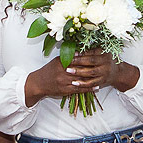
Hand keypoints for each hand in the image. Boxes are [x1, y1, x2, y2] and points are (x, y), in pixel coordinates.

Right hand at [25, 52, 139, 103]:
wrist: (39, 84)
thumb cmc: (48, 71)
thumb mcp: (57, 61)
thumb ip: (68, 56)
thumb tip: (80, 51)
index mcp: (62, 62)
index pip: (78, 59)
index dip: (88, 57)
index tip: (98, 55)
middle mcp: (64, 72)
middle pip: (81, 69)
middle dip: (93, 68)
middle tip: (104, 66)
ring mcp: (65, 82)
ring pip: (82, 80)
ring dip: (93, 79)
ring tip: (103, 78)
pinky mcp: (65, 90)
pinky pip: (79, 90)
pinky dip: (88, 89)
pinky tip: (96, 87)